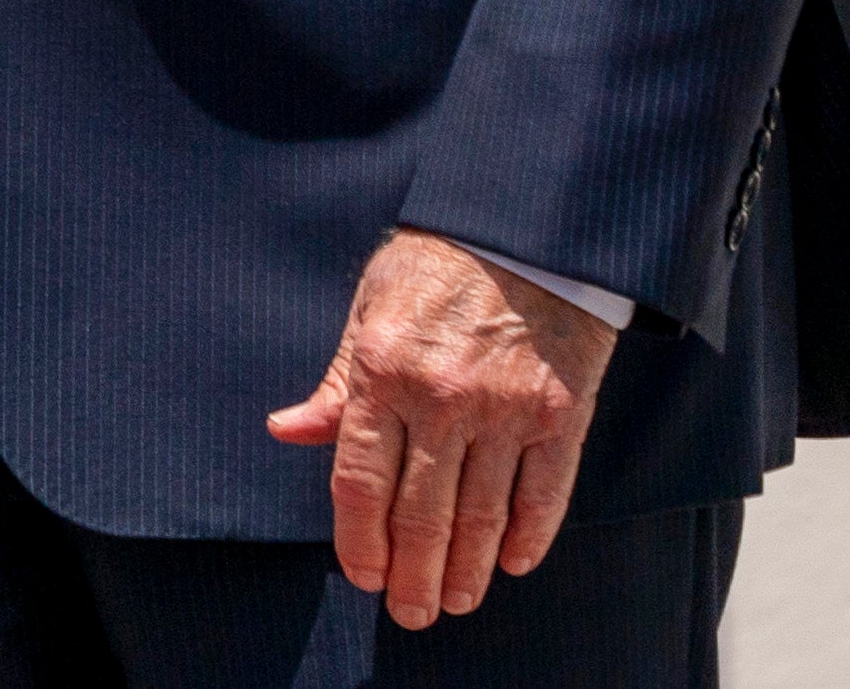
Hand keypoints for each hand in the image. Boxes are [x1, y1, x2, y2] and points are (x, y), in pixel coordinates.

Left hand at [265, 227, 618, 627]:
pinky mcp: (563, 414)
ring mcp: (507, 410)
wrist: (523, 234)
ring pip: (482, 515)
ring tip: (457, 601)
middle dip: (413, 574)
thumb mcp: (367, 311)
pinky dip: (530, 536)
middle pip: (422, 513)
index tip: (361, 576)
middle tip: (410, 613)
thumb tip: (286, 430)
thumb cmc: (432, 268)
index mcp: (383, 373)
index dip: (360, 541)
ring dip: (468, 570)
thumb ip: (335, 384)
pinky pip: (544, 493)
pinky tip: (513, 564)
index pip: (362, 481)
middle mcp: (443, 399)